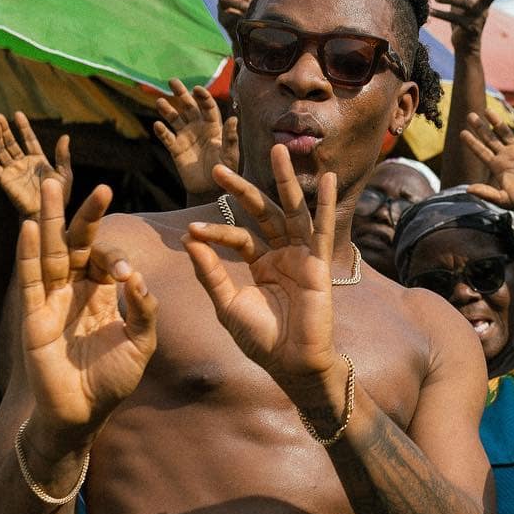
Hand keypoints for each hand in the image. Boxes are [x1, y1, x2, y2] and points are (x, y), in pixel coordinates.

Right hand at [0, 113, 71, 219]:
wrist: (46, 213)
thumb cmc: (57, 197)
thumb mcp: (64, 174)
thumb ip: (62, 156)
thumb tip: (65, 136)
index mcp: (38, 160)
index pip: (29, 139)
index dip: (23, 127)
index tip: (17, 114)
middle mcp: (23, 163)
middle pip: (11, 142)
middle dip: (5, 130)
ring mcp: (12, 170)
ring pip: (1, 150)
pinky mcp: (4, 179)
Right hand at [18, 178, 157, 437]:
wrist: (83, 412)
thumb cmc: (112, 379)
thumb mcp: (140, 343)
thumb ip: (144, 311)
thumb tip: (137, 278)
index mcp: (102, 294)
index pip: (105, 257)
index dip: (115, 257)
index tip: (125, 275)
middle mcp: (75, 290)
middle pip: (77, 244)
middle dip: (85, 215)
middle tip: (99, 187)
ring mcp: (52, 300)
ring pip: (51, 251)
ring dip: (51, 219)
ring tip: (52, 186)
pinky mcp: (34, 314)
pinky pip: (30, 278)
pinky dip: (29, 252)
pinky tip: (31, 227)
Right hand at [152, 79, 238, 199]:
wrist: (211, 191)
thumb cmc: (225, 172)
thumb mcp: (230, 155)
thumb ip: (231, 138)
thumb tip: (234, 118)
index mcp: (214, 127)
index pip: (208, 107)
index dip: (203, 97)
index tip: (197, 89)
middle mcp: (198, 128)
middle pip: (189, 107)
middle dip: (181, 94)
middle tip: (172, 81)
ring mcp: (186, 137)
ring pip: (175, 119)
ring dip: (167, 110)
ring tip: (160, 101)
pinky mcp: (176, 149)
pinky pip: (167, 137)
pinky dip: (162, 131)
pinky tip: (158, 125)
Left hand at [183, 145, 343, 404]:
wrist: (290, 363)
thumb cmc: (261, 339)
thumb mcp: (226, 304)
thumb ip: (209, 272)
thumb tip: (188, 238)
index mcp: (261, 265)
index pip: (238, 236)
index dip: (215, 231)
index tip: (192, 229)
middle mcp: (282, 255)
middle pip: (264, 213)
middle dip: (244, 190)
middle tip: (221, 168)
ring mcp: (302, 257)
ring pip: (293, 212)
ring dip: (286, 181)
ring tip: (279, 150)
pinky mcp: (319, 264)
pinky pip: (323, 229)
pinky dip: (324, 204)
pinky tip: (325, 178)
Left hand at [431, 0, 513, 49]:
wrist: (464, 46)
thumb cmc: (463, 21)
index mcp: (483, 0)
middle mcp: (483, 8)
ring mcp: (477, 19)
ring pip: (466, 5)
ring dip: (449, 0)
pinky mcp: (468, 29)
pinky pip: (454, 19)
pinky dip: (441, 15)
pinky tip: (431, 11)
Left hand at [462, 107, 513, 214]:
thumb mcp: (503, 199)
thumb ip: (486, 193)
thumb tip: (468, 189)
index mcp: (498, 167)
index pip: (481, 152)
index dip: (472, 143)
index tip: (462, 133)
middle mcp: (507, 156)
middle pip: (490, 138)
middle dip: (480, 128)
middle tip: (470, 116)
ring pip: (505, 132)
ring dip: (497, 121)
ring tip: (487, 110)